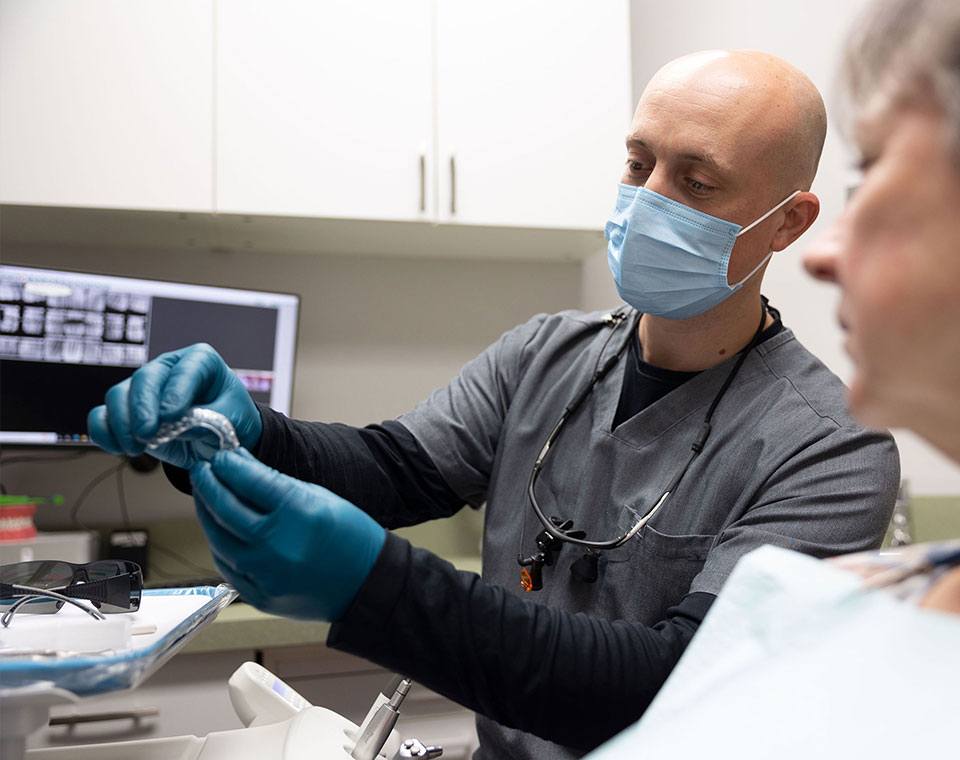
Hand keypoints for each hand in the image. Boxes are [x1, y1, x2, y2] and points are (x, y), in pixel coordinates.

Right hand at [86, 344, 261, 468]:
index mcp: (200, 361)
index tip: (171, 416)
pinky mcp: (128, 411)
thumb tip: (175, 426)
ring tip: (137, 448)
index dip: (175, 392)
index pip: (185, 370)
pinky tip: (119, 449)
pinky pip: (103, 416)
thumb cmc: (231, 419)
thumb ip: (208, 421)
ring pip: (118, 395)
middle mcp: (168, 369)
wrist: (220, 438)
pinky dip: (104, 432)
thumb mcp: (231, 420)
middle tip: (146, 434)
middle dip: (142, 408)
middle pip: (144, 379)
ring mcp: (145, 388)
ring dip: (122, 424)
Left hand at [189, 449, 386, 620]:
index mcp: (298, 514)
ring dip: (207, 513)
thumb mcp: (320, 497)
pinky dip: (219, 544)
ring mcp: (266, 574)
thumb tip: (242, 468)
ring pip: (218, 539)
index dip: (230, 464)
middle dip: (209, 483)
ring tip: (206, 496)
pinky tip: (219, 528)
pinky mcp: (260, 596)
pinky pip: (227, 566)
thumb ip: (278, 485)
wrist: (367, 584)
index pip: (249, 481)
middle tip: (204, 469)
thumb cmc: (351, 537)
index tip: (221, 455)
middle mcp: (277, 545)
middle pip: (225, 508)